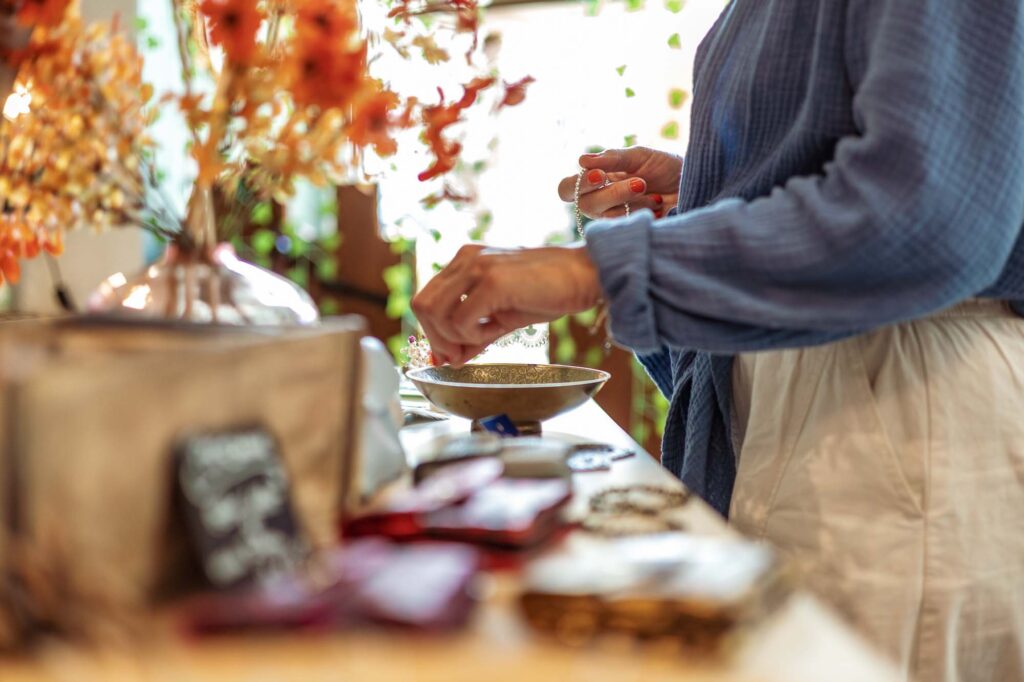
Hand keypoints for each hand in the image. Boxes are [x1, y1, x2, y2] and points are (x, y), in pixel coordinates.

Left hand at [412, 244, 601, 366]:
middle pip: (422, 305)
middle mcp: (466, 258)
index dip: (433, 332)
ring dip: (452, 338)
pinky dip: (471, 336)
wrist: (585, 275)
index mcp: (466, 260)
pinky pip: (461, 320)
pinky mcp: (492, 281)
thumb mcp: (504, 315)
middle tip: (459, 356)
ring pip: (434, 312)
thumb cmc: (551, 292)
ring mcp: (477, 266)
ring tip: (479, 341)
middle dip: (436, 339)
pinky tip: (493, 331)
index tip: (451, 354)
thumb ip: (475, 333)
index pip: (427, 299)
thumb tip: (451, 358)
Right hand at [557, 146, 682, 219]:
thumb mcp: (639, 156)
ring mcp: (613, 218)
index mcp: (595, 181)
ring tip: (654, 195)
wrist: (691, 182)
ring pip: (607, 217)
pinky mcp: (629, 230)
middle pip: (586, 205)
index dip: (578, 185)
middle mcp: (599, 201)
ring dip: (632, 203)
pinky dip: (643, 214)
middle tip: (640, 183)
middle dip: (614, 194)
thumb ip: (612, 158)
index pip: (566, 189)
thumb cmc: (663, 165)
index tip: (600, 176)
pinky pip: (625, 227)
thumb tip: (581, 160)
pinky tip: (658, 206)